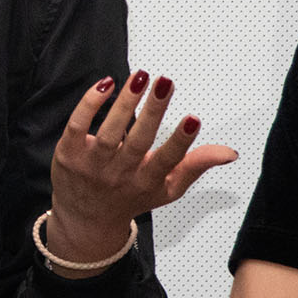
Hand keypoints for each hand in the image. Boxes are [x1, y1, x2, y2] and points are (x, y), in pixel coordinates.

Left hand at [45, 71, 236, 269]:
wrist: (85, 220)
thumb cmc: (129, 198)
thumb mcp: (167, 189)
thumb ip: (196, 166)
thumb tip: (229, 153)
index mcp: (147, 182)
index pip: (167, 161)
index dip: (180, 141)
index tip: (192, 118)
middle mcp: (120, 174)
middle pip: (138, 142)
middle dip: (153, 111)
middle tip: (165, 83)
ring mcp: (92, 165)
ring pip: (109, 131)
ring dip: (125, 102)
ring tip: (141, 77)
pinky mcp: (68, 154)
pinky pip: (78, 125)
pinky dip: (90, 104)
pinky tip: (106, 85)